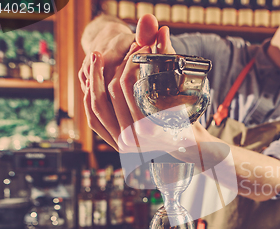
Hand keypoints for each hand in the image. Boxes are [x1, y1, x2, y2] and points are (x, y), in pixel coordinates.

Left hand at [84, 15, 191, 156]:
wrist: (188, 146)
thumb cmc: (189, 117)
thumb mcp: (182, 90)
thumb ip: (169, 58)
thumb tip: (162, 31)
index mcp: (148, 128)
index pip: (126, 87)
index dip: (128, 61)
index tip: (135, 48)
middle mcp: (132, 140)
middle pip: (107, 95)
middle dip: (107, 68)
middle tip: (109, 51)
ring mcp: (121, 144)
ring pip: (96, 107)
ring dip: (93, 81)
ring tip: (95, 60)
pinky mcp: (115, 145)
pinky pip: (94, 120)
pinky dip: (90, 100)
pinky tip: (91, 83)